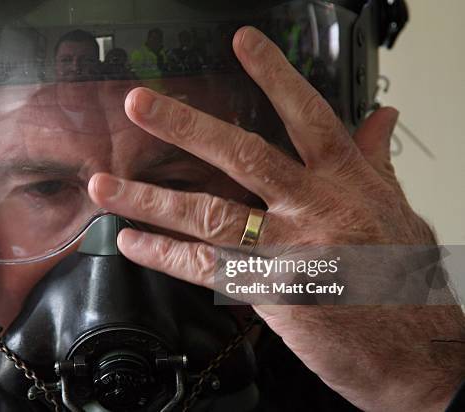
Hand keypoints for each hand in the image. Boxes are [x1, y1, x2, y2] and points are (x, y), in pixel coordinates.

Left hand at [88, 26, 464, 410]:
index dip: (276, 76)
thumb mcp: (397, 210)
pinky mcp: (271, 293)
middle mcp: (316, 209)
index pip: (308, 116)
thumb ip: (375, 162)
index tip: (243, 45)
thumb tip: (380, 120)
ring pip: (210, 214)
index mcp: (348, 182)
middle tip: (140, 105)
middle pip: (243, 155)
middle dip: (186, 126)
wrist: (418, 353)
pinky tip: (133, 242)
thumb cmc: (408, 283)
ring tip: (107, 186)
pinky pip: (205, 269)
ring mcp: (291, 251)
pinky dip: (164, 255)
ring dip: (151, 199)